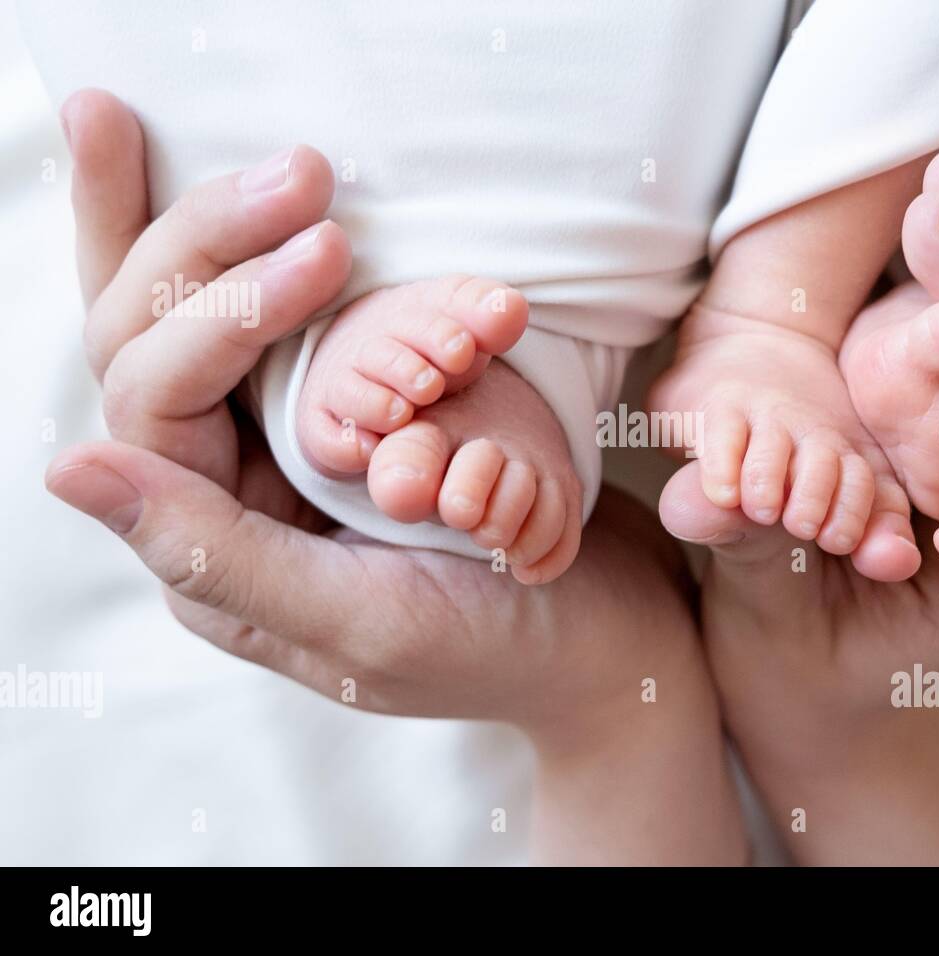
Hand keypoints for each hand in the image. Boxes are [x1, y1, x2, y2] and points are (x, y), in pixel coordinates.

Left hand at [44, 90, 742, 862]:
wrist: (612, 640)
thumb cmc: (495, 652)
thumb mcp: (359, 621)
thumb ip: (216, 554)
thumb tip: (67, 467)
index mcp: (214, 547)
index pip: (160, 397)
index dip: (227, 310)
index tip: (331, 247)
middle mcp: (233, 488)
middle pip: (159, 335)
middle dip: (211, 240)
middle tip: (303, 170)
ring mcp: (293, 449)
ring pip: (212, 315)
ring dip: (231, 232)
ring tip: (295, 166)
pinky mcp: (357, 418)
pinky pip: (296, 320)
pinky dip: (280, 256)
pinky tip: (281, 204)